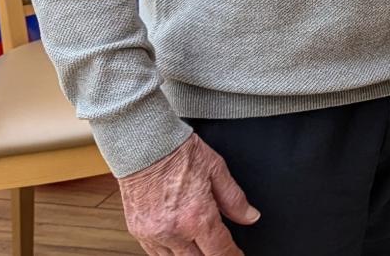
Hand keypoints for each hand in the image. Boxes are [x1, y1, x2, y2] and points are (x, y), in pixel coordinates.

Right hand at [118, 134, 259, 255]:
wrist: (144, 145)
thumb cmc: (178, 152)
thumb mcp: (216, 169)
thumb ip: (234, 198)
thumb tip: (250, 216)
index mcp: (197, 216)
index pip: (220, 251)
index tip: (237, 255)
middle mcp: (174, 231)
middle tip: (221, 250)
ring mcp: (154, 234)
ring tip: (202, 248)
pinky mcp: (138, 231)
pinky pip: (156, 254)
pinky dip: (170, 253)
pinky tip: (180, 247)